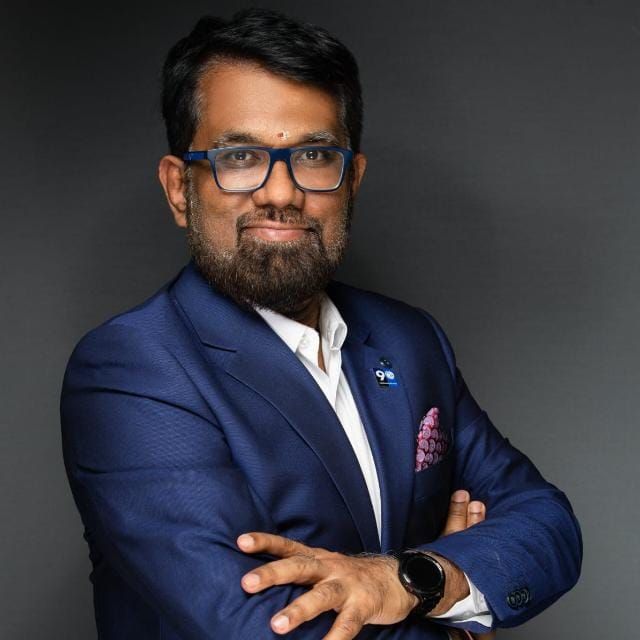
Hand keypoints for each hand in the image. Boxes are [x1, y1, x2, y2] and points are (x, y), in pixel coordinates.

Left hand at [237, 490, 490, 638]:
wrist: (398, 577)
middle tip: (246, 582)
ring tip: (276, 626)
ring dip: (298, 610)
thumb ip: (300, 568)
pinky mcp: (364, 605)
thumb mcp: (326, 564)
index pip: (287, 546)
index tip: (241, 541)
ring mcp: (347, 585)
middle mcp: (330, 566)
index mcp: (317, 557)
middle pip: (299, 566)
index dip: (265, 542)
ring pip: (320, 596)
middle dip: (272, 574)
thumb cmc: (350, 575)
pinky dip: (335, 639)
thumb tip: (262, 578)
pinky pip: (348, 625)